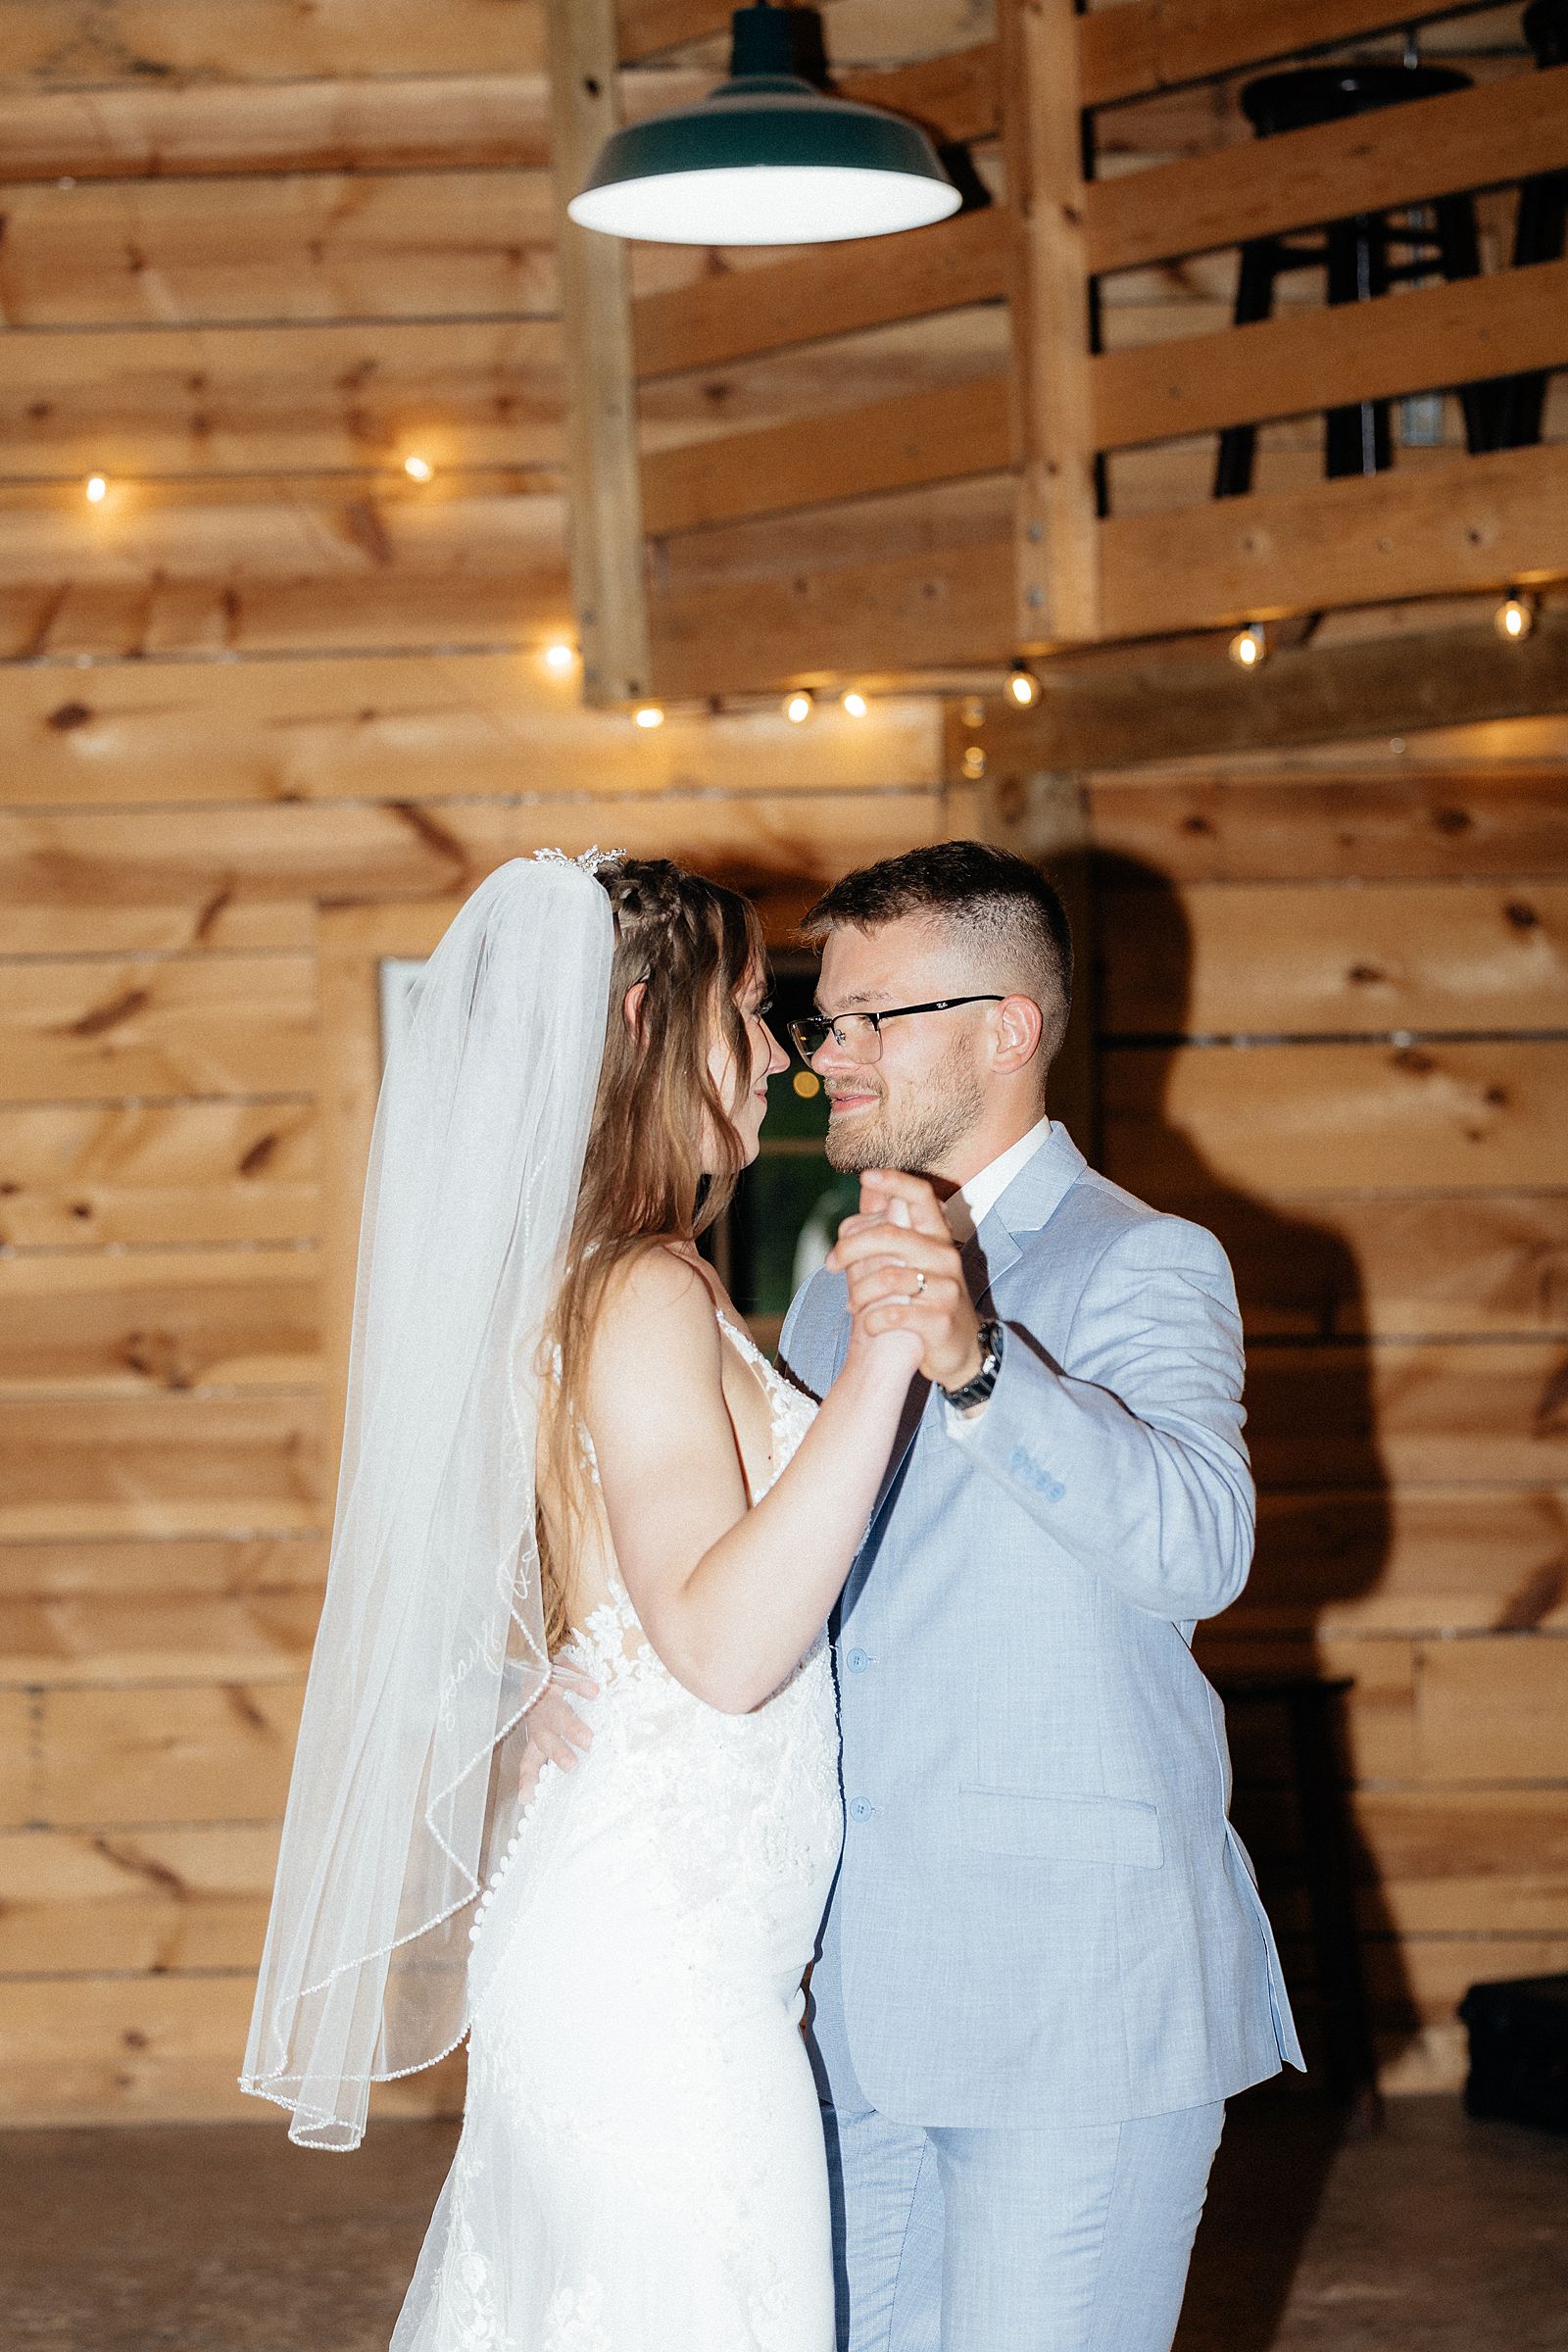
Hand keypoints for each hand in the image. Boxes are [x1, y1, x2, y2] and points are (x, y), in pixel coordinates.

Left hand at [517, 1660, 598, 1799]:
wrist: (537, 1653)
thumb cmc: (552, 1698)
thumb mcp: (551, 1725)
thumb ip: (555, 1750)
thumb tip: (548, 1786)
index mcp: (537, 1729)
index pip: (530, 1757)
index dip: (528, 1777)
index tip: (528, 1798)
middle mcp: (537, 1712)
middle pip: (544, 1734)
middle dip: (557, 1751)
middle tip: (572, 1765)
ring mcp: (544, 1689)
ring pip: (555, 1708)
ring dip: (569, 1725)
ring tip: (587, 1739)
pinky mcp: (555, 1666)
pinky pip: (565, 1674)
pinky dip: (578, 1682)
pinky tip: (594, 1692)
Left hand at [826, 1170, 982, 1393]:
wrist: (962, 1352)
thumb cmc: (929, 1301)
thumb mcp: (917, 1262)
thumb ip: (893, 1227)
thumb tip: (866, 1186)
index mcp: (938, 1238)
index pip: (921, 1197)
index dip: (895, 1181)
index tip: (866, 1174)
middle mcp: (946, 1257)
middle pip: (889, 1237)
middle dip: (850, 1249)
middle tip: (830, 1263)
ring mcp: (947, 1290)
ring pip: (887, 1278)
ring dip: (859, 1293)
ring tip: (852, 1306)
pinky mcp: (940, 1322)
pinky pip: (892, 1315)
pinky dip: (871, 1321)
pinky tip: (868, 1326)